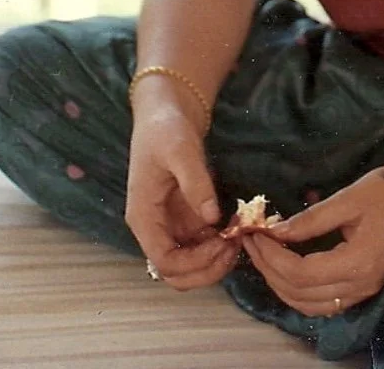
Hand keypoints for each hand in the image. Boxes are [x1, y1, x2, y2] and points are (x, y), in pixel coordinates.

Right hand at [125, 99, 239, 290]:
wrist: (168, 109)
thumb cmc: (166, 127)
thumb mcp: (180, 149)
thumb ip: (195, 183)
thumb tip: (212, 218)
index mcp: (143, 217)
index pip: (164, 262)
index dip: (195, 263)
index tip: (223, 242)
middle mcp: (155, 228)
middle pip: (176, 274)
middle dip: (207, 269)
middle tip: (236, 246)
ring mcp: (171, 224)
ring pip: (191, 264)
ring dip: (216, 260)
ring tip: (240, 235)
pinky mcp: (186, 216)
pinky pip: (201, 244)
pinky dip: (219, 243)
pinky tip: (237, 226)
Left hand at [242, 153, 383, 315]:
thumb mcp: (349, 198)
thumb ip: (310, 220)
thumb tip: (273, 231)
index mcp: (357, 263)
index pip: (299, 273)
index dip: (270, 256)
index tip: (253, 232)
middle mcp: (361, 286)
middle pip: (300, 294)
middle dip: (269, 269)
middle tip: (252, 241)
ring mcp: (366, 290)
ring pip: (311, 305)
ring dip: (282, 284)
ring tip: (265, 253)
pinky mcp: (369, 285)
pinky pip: (326, 301)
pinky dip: (301, 290)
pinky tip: (290, 266)